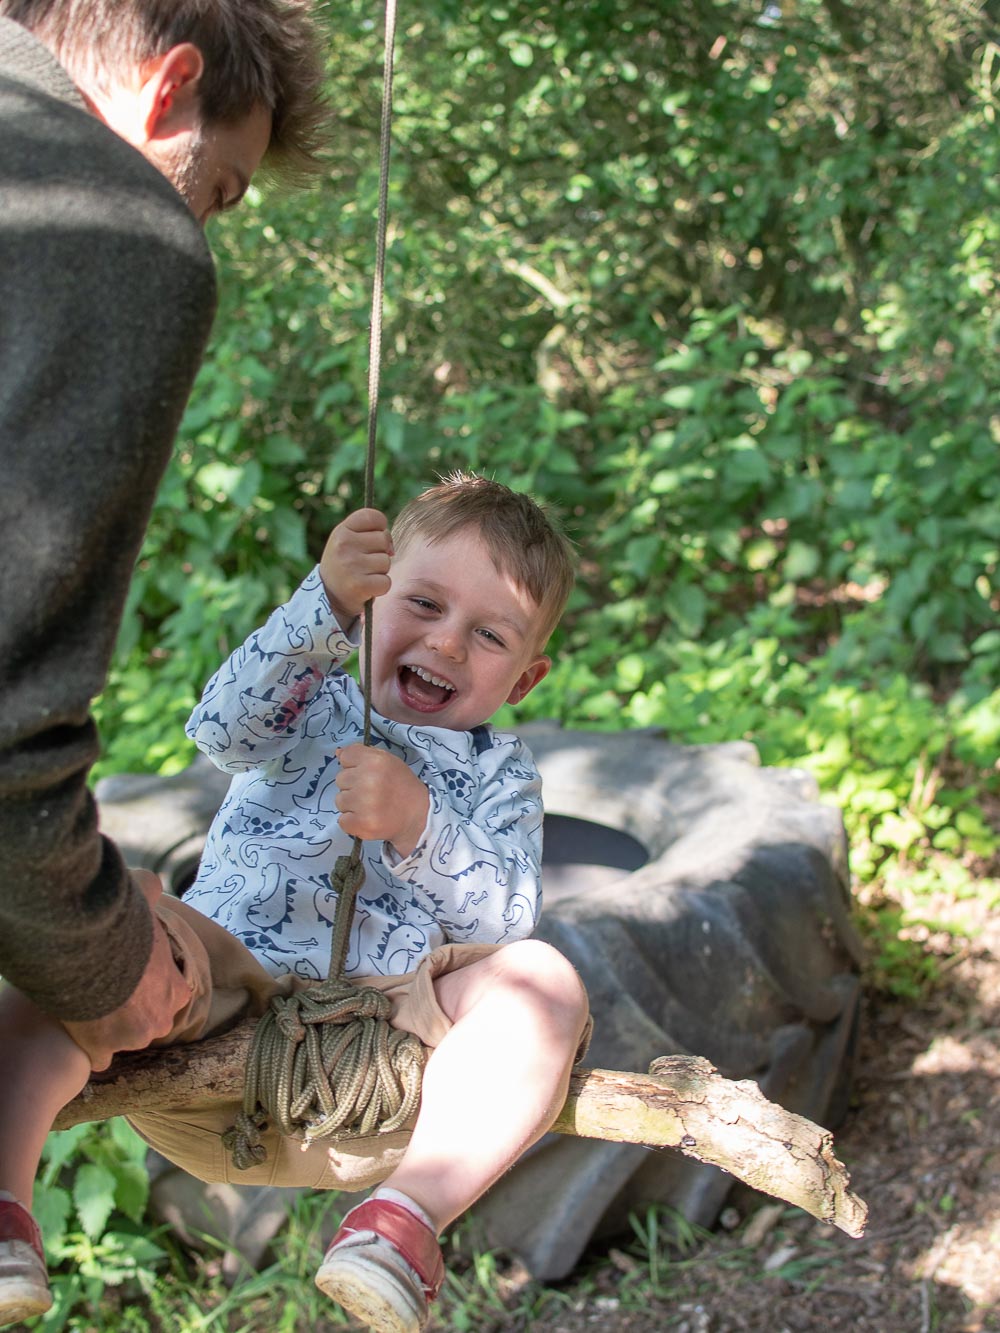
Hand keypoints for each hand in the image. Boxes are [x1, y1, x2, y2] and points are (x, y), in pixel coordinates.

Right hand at [62, 870, 189, 1070]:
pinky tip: (81, 1031)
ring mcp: (131, 1038)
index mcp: (177, 988)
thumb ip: (151, 891)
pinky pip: (98, 1057)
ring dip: (109, 1026)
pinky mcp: (102, 1050)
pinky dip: (90, 1048)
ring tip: (91, 1004)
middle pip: (148, 1019)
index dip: (150, 985)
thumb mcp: (142, 897)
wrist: (88, 947)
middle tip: (108, 989)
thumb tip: (153, 884)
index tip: (132, 976)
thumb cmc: (121, 922)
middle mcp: (161, 1019)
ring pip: (123, 1038)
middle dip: (132, 1009)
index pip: (170, 994)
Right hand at [320, 508, 392, 627]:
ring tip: (364, 575)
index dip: (380, 528)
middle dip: (380, 552)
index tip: (371, 540)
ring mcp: (350, 565)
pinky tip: (367, 588)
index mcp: (341, 530)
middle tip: (364, 563)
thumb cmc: (346, 564)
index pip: (373, 517)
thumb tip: (391, 548)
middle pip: (383, 539)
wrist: (329, 596)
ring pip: (386, 561)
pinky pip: (386, 582)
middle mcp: (343, 544)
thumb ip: (370, 533)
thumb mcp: (348, 541)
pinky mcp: (359, 585)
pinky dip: (381, 587)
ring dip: (380, 571)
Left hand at [335, 744, 429, 856]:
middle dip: (352, 785)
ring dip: (351, 805)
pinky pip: (342, 821)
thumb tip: (338, 753)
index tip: (366, 774)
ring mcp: (365, 803)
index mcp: (376, 760)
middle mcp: (369, 779)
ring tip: (370, 806)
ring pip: (339, 800)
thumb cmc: (401, 785)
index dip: (353, 766)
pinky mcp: (362, 824)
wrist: (418, 815)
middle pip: (340, 779)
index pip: (345, 756)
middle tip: (371, 792)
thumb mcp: (387, 761)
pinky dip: (352, 822)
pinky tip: (368, 818)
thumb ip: (362, 754)